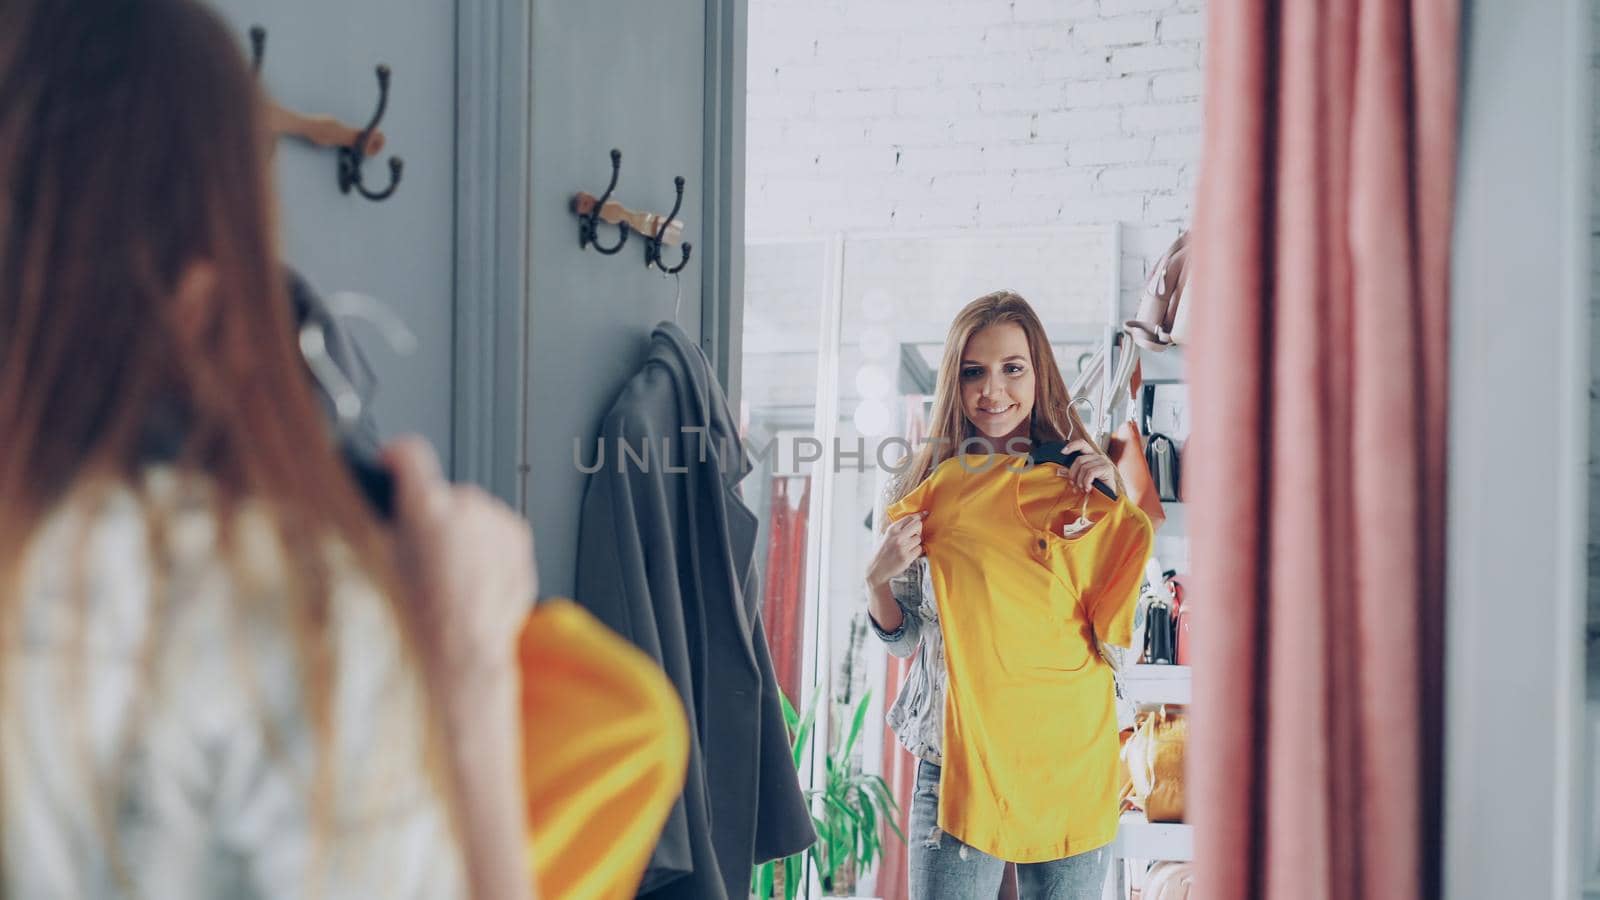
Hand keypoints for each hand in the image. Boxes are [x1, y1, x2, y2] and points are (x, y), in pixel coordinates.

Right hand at [384, 436, 534, 682]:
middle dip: (429, 515)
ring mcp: (498, 524)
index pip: (409, 453)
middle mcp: (469, 508)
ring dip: (459, 532)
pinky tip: (467, 579)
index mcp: (428, 509)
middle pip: (442, 493)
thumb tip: (371, 511)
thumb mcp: (377, 564)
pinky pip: (495, 533)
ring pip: (471, 514)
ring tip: (445, 575)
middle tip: (417, 553)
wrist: (459, 657)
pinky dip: (483, 548)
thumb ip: (377, 526)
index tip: (390, 462)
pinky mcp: (519, 542)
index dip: (394, 458)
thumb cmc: (418, 620)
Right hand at [865, 511, 927, 588]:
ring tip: (907, 548)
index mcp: (892, 529)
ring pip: (919, 539)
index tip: (925, 513)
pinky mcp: (907, 557)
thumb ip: (898, 529)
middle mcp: (897, 537)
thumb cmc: (883, 552)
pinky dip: (916, 552)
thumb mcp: (887, 536)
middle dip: (918, 530)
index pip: (909, 518)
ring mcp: (903, 547)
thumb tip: (915, 520)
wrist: (877, 568)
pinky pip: (919, 550)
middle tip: (913, 535)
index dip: (919, 515)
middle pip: (918, 525)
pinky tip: (909, 554)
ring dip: (916, 543)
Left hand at [1056, 439, 1115, 493]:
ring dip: (1080, 481)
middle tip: (1072, 484)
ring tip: (1082, 489)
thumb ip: (1072, 474)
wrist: (1108, 497)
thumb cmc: (1095, 488)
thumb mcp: (1080, 479)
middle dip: (1073, 473)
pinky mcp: (1107, 468)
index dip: (1072, 445)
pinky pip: (1091, 472)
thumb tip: (1059, 471)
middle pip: (1079, 459)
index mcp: (1091, 456)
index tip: (1062, 452)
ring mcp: (1103, 462)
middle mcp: (1098, 457)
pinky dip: (1086, 482)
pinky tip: (1088, 489)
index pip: (1082, 444)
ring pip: (1084, 467)